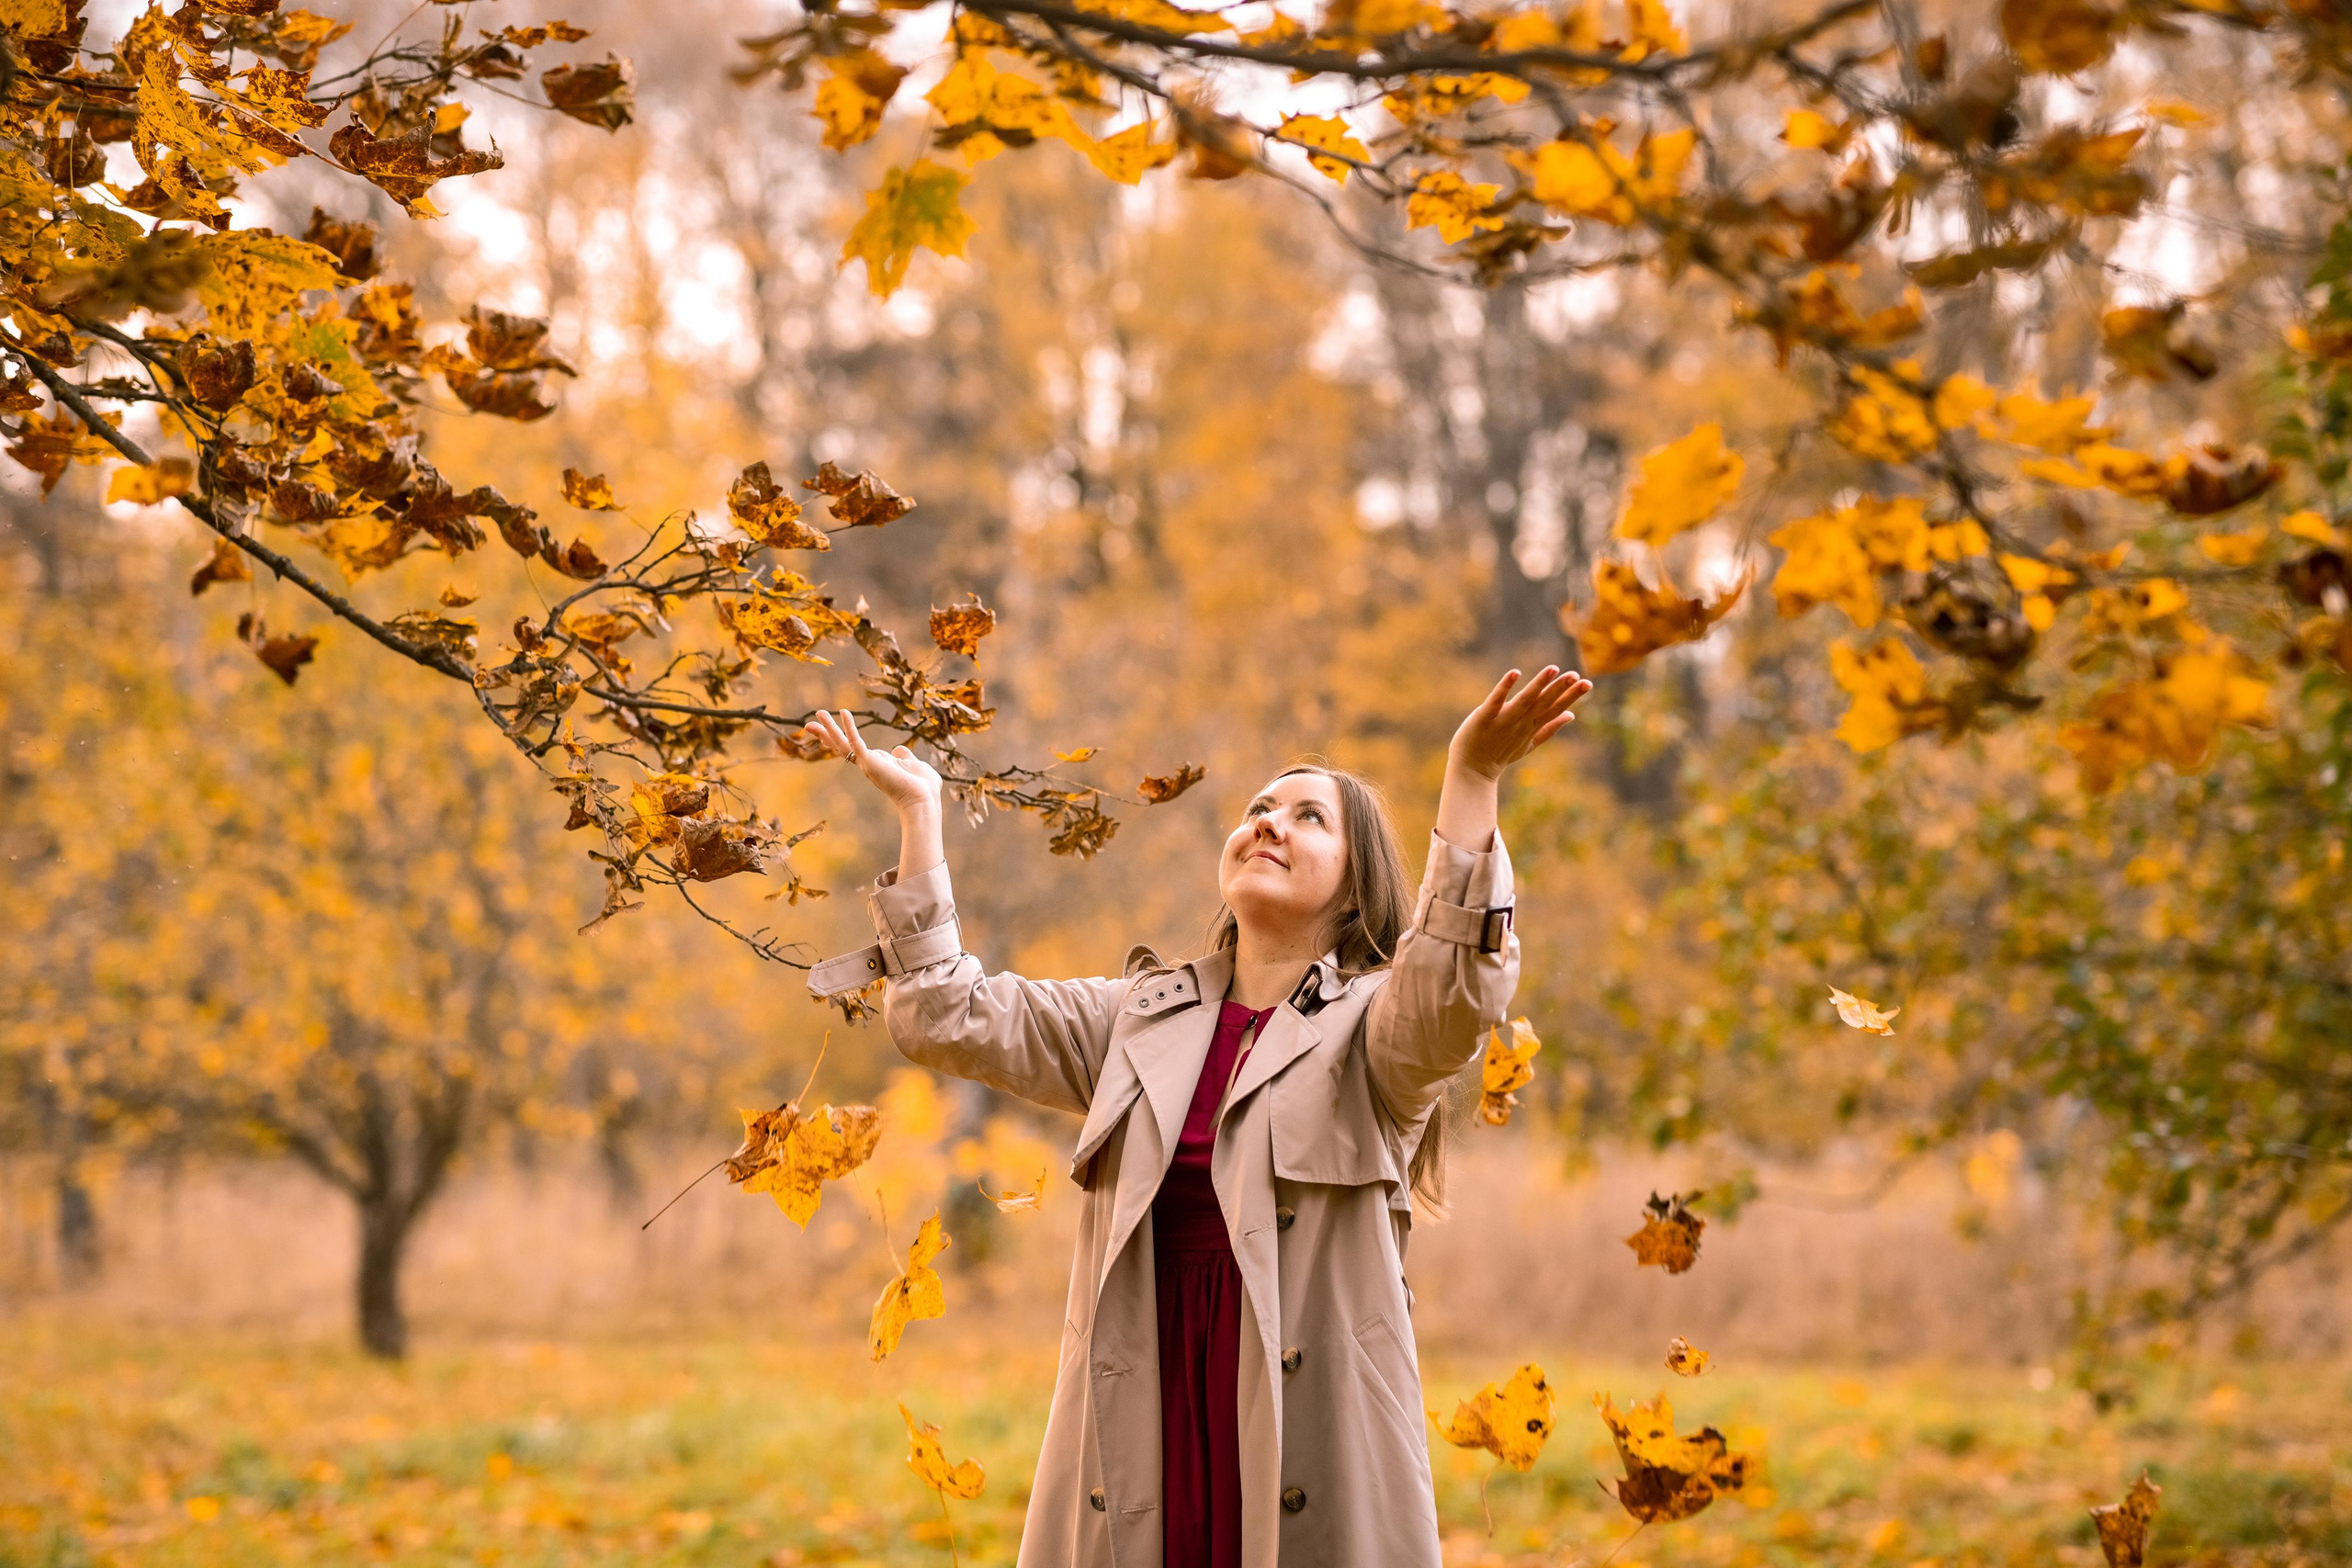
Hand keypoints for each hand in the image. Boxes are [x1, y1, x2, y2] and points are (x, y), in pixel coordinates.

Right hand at [802, 710, 942, 817]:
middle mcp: (868, 764)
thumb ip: (905, 757)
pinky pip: (856, 742)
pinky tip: (843, 712)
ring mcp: (868, 764)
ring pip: (842, 744)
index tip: (827, 730)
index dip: (842, 737)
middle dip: (825, 734)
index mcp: (877, 764)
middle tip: (809, 724)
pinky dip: (850, 727)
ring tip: (818, 713)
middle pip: (841, 746)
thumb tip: (898, 750)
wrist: (924, 800)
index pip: (853, 748)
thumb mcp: (914, 765)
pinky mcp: (870, 763)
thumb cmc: (923, 787)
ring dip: (829, 728)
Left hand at [1447, 666, 1591, 781]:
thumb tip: (1571, 715)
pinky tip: (1515, 673)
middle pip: (1543, 703)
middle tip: (1576, 675)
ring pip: (1524, 700)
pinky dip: (1504, 688)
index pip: (1555, 709)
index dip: (1571, 696)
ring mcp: (1503, 721)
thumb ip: (1550, 728)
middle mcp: (1521, 723)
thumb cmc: (1501, 754)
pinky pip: (1495, 701)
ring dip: (1539, 684)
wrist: (1473, 770)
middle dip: (1560, 689)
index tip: (1587, 683)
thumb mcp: (1530, 742)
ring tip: (1553, 669)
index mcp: (1532, 726)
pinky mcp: (1484, 718)